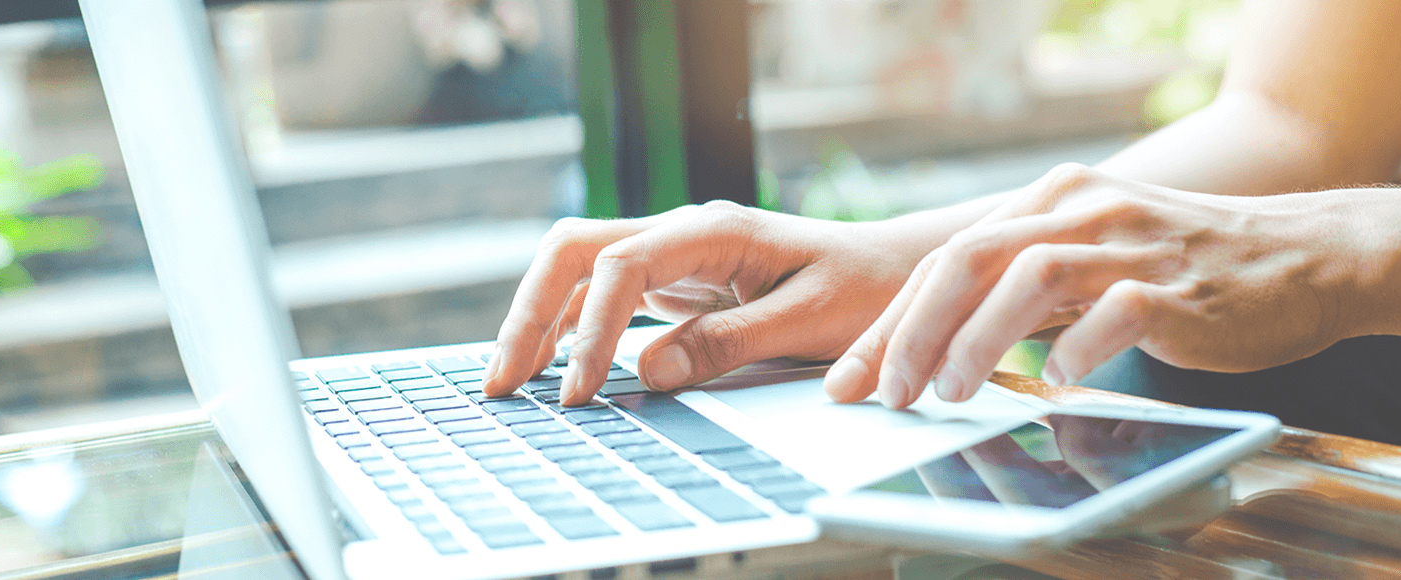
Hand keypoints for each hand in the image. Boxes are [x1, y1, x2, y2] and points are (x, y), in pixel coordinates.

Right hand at [483, 201, 933, 404]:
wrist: (898, 273)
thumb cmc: (866, 291)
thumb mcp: (808, 322)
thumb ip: (729, 343)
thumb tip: (649, 370)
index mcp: (714, 230)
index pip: (621, 265)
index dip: (592, 329)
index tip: (581, 390)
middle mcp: (683, 233)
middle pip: (575, 250)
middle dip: (529, 311)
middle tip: (502, 381)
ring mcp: (674, 254)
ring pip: (579, 269)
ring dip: (538, 320)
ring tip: (508, 382)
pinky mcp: (676, 282)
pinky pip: (603, 294)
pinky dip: (570, 329)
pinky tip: (552, 368)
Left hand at [824, 163, 1366, 408]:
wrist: (1308, 256)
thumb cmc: (1188, 267)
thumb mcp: (1093, 253)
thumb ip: (1026, 279)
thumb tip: (942, 333)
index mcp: (1052, 199)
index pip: (947, 257)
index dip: (892, 321)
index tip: (855, 377)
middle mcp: (1083, 209)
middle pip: (968, 259)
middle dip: (911, 332)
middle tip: (885, 393)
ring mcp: (1131, 244)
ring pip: (1026, 276)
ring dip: (975, 339)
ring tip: (950, 392)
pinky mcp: (1177, 287)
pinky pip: (1111, 313)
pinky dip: (1072, 350)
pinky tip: (1053, 382)